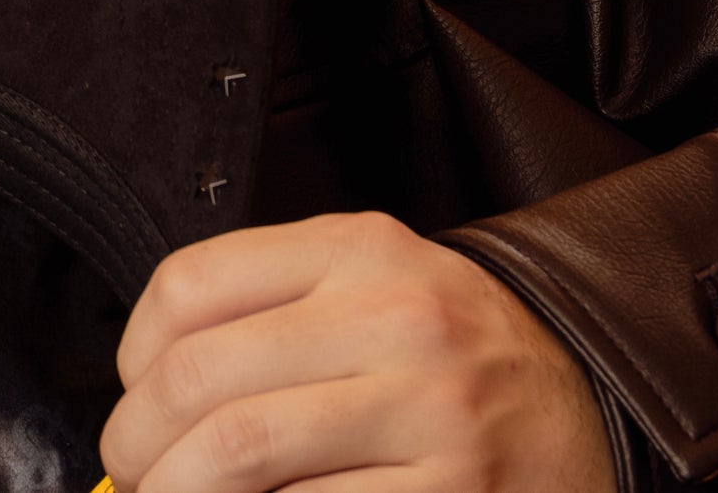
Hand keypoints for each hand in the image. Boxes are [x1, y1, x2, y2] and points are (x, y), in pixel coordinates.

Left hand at [99, 211, 613, 491]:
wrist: (586, 394)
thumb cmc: (445, 343)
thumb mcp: (362, 278)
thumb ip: (264, 304)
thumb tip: (144, 384)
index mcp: (353, 249)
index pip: (190, 286)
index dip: (132, 351)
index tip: (131, 390)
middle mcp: (390, 318)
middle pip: (201, 377)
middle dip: (139, 440)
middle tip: (131, 467)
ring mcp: (427, 411)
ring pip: (242, 453)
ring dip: (178, 492)